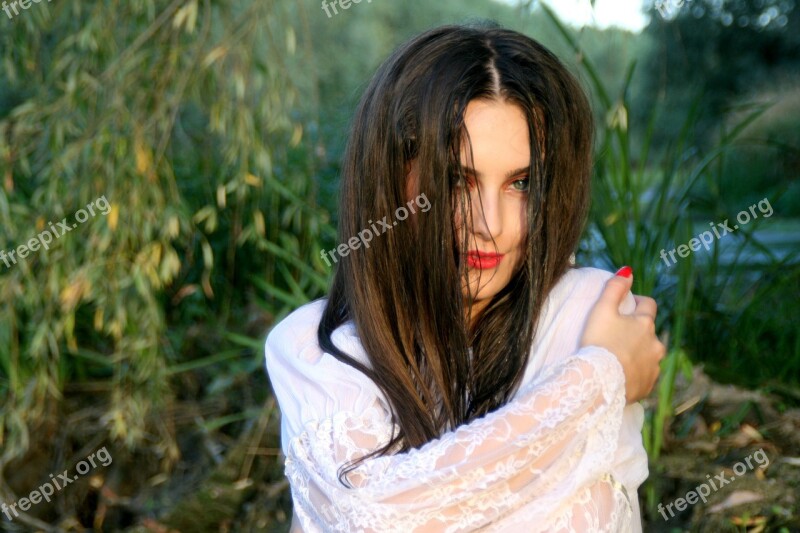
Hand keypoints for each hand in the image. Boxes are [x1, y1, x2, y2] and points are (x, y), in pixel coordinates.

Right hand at [580, 267, 665, 402]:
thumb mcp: (602, 310)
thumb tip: (628, 270)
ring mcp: (653, 367)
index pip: (649, 305)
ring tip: (617, 357)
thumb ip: (614, 288)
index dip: (638, 302)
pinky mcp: (647, 386)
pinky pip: (644, 375)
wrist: (599, 382)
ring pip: (649, 355)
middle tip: (616, 334)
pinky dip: (635, 373)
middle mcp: (655, 345)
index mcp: (645, 324)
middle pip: (649, 332)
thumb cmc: (599, 343)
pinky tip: (621, 374)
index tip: (626, 305)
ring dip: (638, 353)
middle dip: (637, 331)